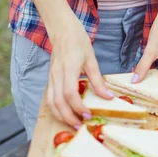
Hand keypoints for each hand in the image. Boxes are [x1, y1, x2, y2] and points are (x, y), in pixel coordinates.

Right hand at [47, 12, 112, 127]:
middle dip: (68, 117)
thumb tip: (108, 97)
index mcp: (68, 69)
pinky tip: (66, 113)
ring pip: (50, 102)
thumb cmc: (78, 42)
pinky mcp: (50, 78)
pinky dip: (56, 108)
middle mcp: (56, 75)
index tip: (89, 115)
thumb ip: (98, 80)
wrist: (62, 30)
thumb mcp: (92, 59)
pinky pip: (50, 97)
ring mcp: (51, 77)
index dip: (78, 107)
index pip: (69, 93)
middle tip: (80, 126)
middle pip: (57, 102)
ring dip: (60, 115)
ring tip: (73, 123)